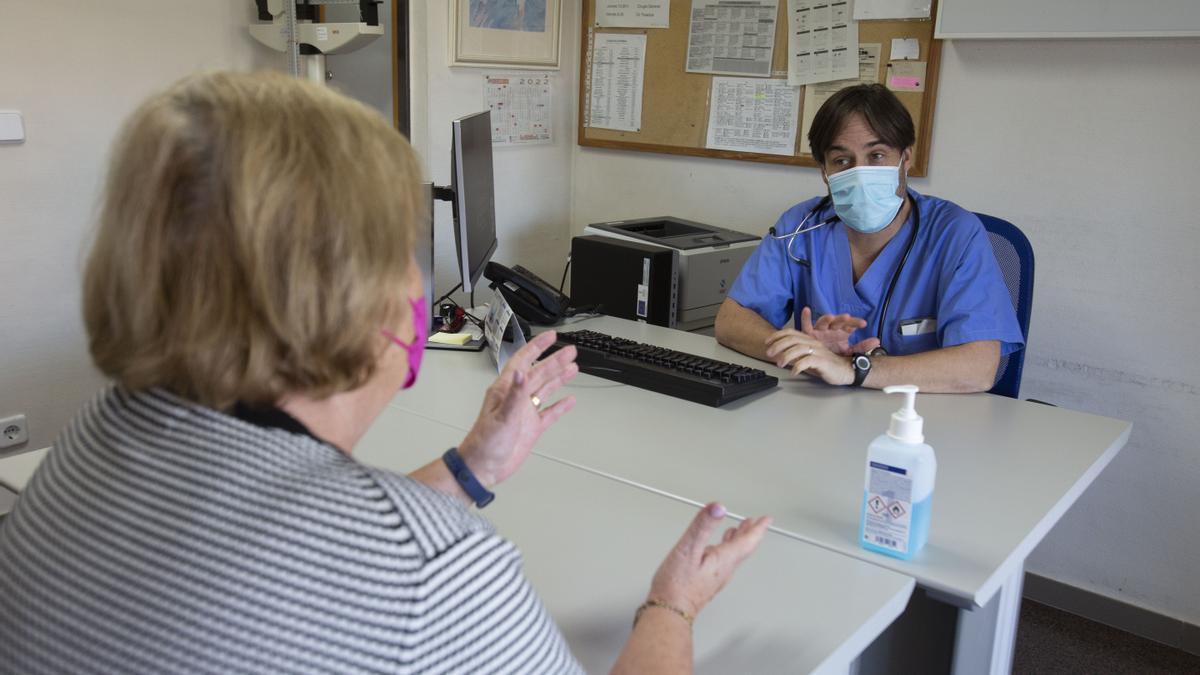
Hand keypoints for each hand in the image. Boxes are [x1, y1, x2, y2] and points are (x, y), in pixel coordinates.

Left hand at [458, 331, 578, 487]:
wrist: (484, 468)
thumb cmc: (485, 443)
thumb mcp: (501, 417)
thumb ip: (514, 395)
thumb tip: (521, 372)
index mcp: (505, 390)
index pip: (523, 362)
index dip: (537, 347)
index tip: (551, 337)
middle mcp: (516, 398)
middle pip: (539, 373)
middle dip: (555, 360)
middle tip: (571, 351)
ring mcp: (525, 412)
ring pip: (545, 390)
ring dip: (559, 378)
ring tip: (573, 368)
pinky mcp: (532, 428)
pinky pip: (550, 413)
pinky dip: (560, 406)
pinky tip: (570, 400)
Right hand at [648, 503, 770, 616]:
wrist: (669, 610)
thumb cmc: (677, 585)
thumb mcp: (688, 549)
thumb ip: (702, 526)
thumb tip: (717, 508)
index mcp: (724, 559)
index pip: (748, 541)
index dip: (758, 528)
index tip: (766, 519)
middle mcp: (724, 569)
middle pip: (743, 548)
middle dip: (750, 533)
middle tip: (757, 522)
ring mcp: (716, 577)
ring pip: (733, 555)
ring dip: (738, 541)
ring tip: (738, 531)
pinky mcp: (707, 582)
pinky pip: (723, 562)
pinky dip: (725, 549)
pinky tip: (715, 549)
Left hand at [764, 329, 854, 385]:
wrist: (845, 371)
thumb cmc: (825, 364)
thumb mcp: (808, 357)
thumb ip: (796, 354)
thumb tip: (779, 356)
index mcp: (809, 339)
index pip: (791, 332)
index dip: (777, 335)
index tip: (767, 343)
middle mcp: (813, 343)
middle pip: (792, 339)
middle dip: (778, 345)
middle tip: (769, 354)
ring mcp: (819, 351)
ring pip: (799, 349)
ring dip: (786, 356)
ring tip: (779, 364)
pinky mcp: (823, 361)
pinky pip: (808, 361)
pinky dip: (798, 366)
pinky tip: (793, 372)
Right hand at [799, 306, 879, 355]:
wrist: (818, 361)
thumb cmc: (833, 354)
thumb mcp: (848, 352)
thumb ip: (862, 347)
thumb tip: (877, 340)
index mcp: (841, 332)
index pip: (850, 324)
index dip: (856, 323)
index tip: (863, 324)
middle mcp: (831, 329)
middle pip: (838, 321)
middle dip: (842, 319)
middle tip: (848, 318)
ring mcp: (820, 330)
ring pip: (823, 322)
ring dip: (826, 319)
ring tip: (830, 317)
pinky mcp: (808, 334)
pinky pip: (806, 325)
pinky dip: (805, 317)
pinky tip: (806, 310)